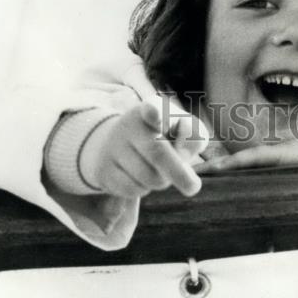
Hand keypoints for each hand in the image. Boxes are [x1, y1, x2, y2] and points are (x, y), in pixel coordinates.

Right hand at [79, 99, 208, 199]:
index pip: (153, 109)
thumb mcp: (182, 128)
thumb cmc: (164, 134)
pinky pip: (132, 189)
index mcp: (152, 108)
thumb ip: (192, 134)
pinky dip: (143, 188)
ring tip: (158, 169)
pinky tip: (140, 177)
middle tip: (193, 188)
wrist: (121, 142)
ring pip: (148, 177)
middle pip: (157, 153)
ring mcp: (114, 147)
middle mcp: (130, 124)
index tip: (155, 113)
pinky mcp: (104, 169)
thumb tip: (183, 153)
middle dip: (178, 173)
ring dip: (161, 181)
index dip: (155, 113)